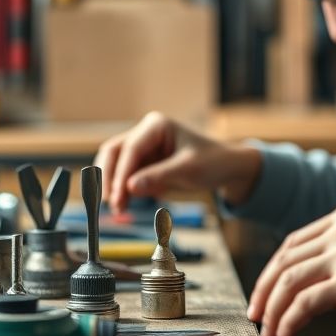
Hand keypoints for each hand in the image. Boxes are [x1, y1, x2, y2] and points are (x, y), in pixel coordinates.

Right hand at [94, 111, 261, 212]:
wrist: (226, 169)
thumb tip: (129, 187)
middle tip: (110, 203)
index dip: (121, 172)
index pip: (131, 148)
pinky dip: (120, 191)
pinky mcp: (142, 164)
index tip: (118, 195)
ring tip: (118, 209)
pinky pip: (124, 177)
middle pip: (114, 152)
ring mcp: (142, 149)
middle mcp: (145, 133)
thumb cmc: (212, 162)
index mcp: (156, 126)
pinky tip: (123, 207)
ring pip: (114, 165)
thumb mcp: (189, 170)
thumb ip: (159, 177)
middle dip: (109, 177)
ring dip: (112, 186)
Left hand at [246, 202, 335, 335]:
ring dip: (272, 310)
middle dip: (265, 289)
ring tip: (268, 332)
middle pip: (285, 260)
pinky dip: (288, 323)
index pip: (294, 242)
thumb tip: (328, 269)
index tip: (267, 290)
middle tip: (256, 313)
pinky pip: (304, 304)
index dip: (275, 268)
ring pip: (289, 282)